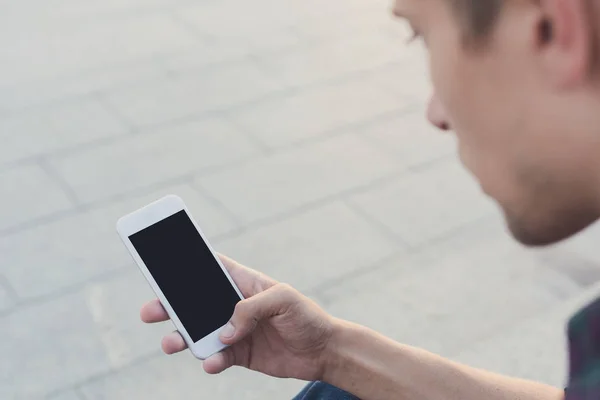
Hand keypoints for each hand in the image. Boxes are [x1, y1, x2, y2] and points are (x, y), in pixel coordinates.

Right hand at [140, 255, 335, 380]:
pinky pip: (216, 356)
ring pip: (198, 331)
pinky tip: (212, 362)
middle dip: (170, 305)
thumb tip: (225, 331)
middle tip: (150, 311)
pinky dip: (210, 360)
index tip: (161, 261)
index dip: (187, 263)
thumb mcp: (283, 300)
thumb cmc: (306, 316)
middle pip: (194, 301)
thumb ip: (251, 309)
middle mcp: (233, 305)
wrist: (322, 351)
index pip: (210, 267)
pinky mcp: (238, 353)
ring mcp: (233, 330)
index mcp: (243, 282)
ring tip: (171, 343)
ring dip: (181, 336)